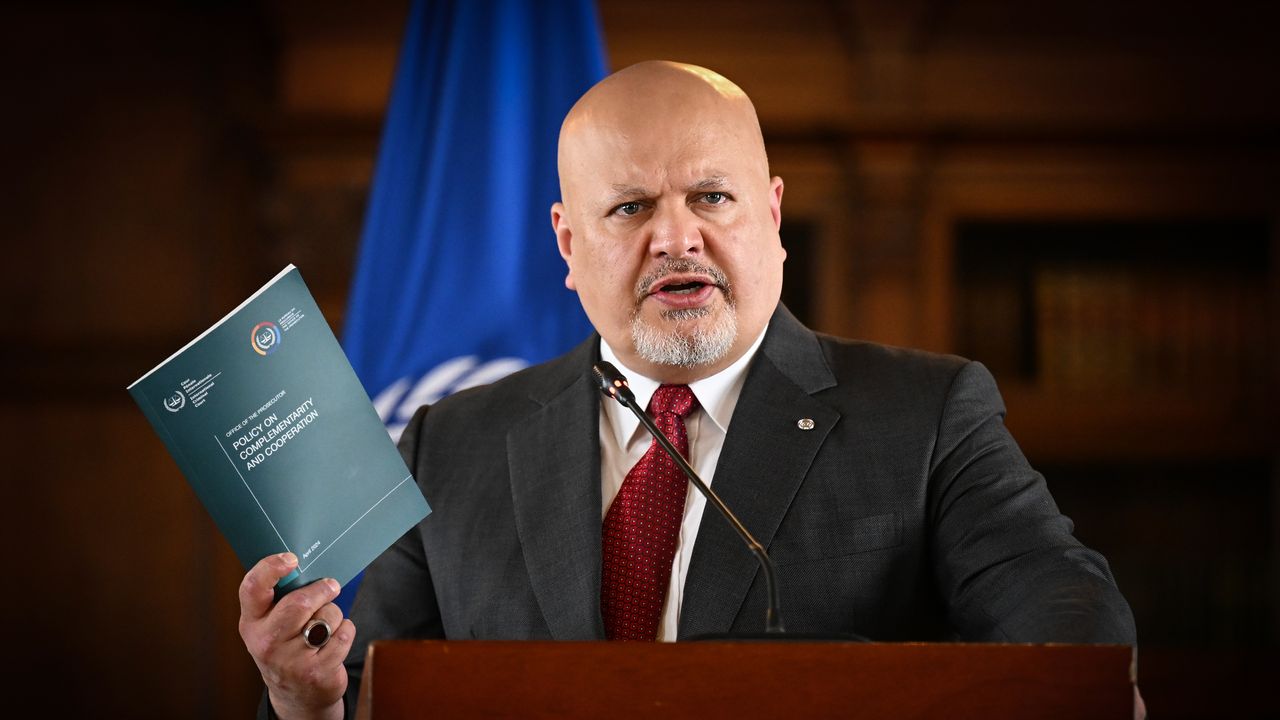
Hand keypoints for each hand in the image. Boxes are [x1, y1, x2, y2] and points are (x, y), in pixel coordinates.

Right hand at [238, 553, 354, 719]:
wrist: (296, 694)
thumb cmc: (286, 646)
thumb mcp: (270, 624)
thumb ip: (280, 597)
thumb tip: (306, 563)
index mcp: (252, 623)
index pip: (253, 588)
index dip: (271, 567)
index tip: (291, 558)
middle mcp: (267, 642)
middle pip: (299, 603)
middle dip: (322, 590)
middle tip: (330, 585)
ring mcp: (291, 660)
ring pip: (327, 617)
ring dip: (334, 614)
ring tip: (325, 624)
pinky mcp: (317, 672)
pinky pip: (343, 634)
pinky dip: (345, 631)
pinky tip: (334, 640)